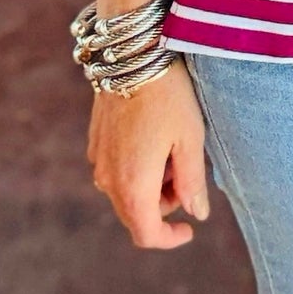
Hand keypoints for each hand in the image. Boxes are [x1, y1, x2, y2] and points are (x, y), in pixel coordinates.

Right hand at [87, 57, 209, 248]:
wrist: (132, 54)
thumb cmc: (169, 96)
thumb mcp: (191, 139)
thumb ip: (192, 183)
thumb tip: (197, 215)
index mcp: (133, 186)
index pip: (147, 234)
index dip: (170, 238)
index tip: (190, 229)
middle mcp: (108, 180)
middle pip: (137, 214)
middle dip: (165, 203)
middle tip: (187, 168)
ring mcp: (98, 160)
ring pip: (127, 191)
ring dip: (151, 183)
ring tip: (173, 146)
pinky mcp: (95, 142)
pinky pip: (117, 169)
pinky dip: (138, 166)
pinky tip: (155, 136)